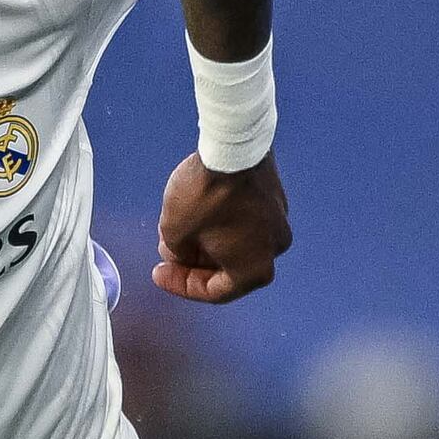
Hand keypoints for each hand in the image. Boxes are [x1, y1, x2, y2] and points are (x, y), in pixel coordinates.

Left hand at [153, 153, 291, 304]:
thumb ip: (180, 254)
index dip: (182, 286)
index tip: (160, 274)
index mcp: (254, 269)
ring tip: (173, 232)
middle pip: (228, 267)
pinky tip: (194, 212)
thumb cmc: (205, 193)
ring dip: (205, 242)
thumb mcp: (175, 233)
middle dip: (193, 262)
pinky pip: (245, 219)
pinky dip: (221, 222)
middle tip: (166, 254)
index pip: (216, 292)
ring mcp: (278, 220)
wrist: (231, 146)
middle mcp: (274, 249)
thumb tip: (184, 253)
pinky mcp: (273, 196)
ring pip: (236, 242)